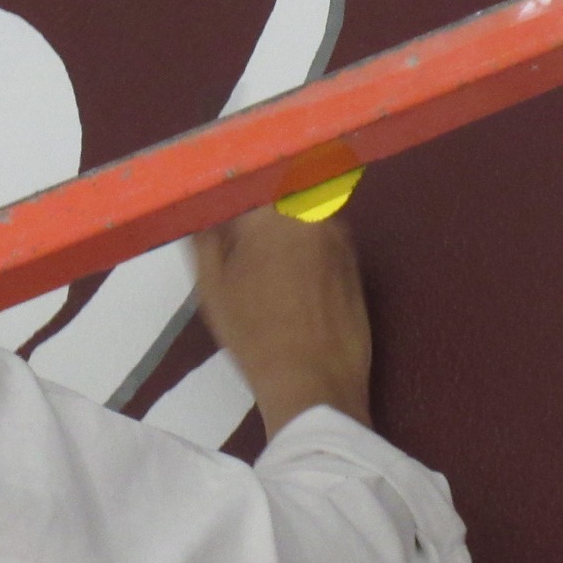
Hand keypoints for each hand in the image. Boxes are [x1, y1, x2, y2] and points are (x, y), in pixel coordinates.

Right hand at [192, 206, 372, 433]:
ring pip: (305, 216)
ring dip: (284, 228)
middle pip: (281, 192)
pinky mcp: (358, 263)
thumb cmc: (255, 333)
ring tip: (263, 267)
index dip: (230, 193)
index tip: (217, 210)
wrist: (314, 381)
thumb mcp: (211, 286)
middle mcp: (317, 213)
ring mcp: (343, 237)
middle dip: (259, 208)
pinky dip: (306, 250)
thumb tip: (204, 209)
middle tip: (237, 239)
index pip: (248, 181)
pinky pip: (324, 240)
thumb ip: (205, 235)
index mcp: (278, 210)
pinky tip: (291, 285)